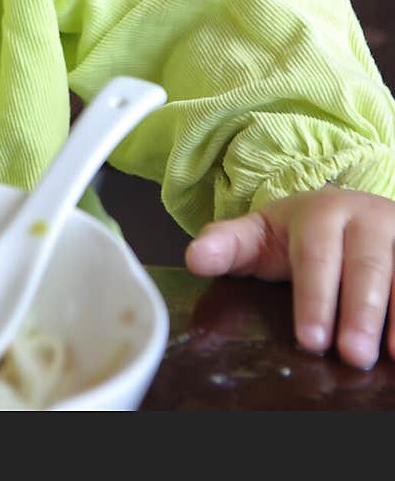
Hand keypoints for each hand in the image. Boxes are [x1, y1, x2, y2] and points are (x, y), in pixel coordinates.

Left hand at [185, 184, 394, 368]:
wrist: (354, 213)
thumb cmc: (300, 235)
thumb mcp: (262, 235)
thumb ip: (227, 245)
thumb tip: (195, 259)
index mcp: (322, 212)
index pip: (316, 254)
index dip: (315, 298)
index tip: (310, 341)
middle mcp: (368, 219)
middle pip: (368, 264)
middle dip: (361, 311)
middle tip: (352, 356)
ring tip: (393, 358)